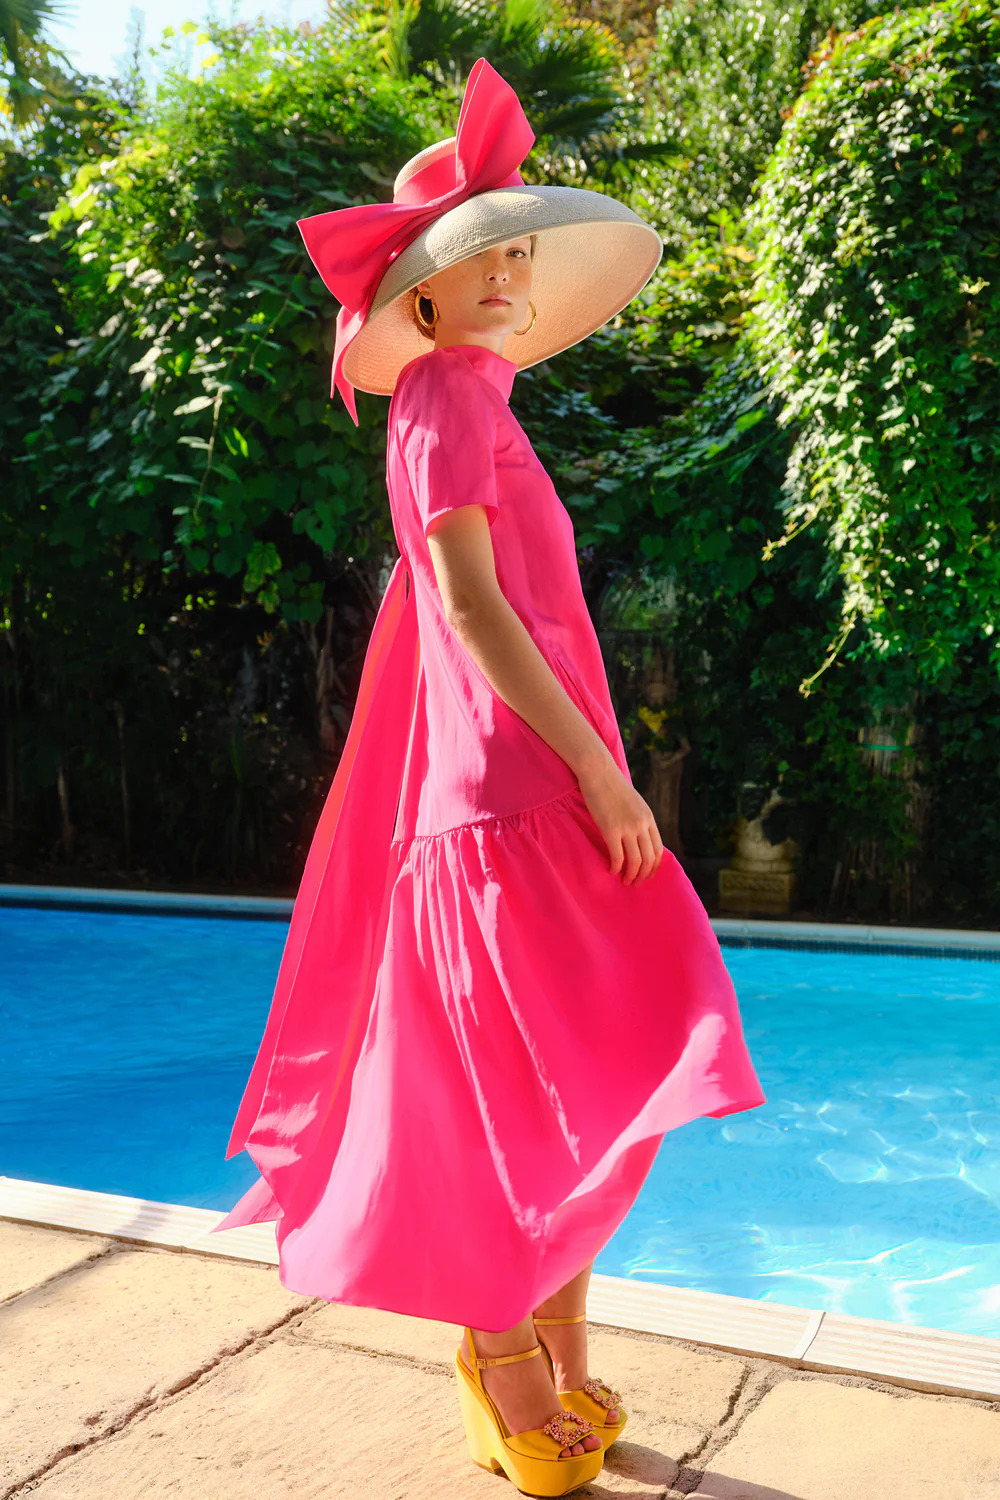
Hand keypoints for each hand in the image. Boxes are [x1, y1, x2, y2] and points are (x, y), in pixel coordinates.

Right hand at [577, 759, 664, 884]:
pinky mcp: (611, 830)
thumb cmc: (612, 787)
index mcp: (649, 818)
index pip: (658, 849)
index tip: (648, 874)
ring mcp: (627, 828)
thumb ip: (639, 820)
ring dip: (631, 875)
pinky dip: (616, 868)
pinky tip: (612, 871)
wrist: (599, 772)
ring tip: (625, 881)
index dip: (654, 866)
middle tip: (636, 883)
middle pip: (649, 858)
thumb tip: (638, 838)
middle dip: (644, 875)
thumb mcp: (634, 803)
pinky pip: (617, 856)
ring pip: (635, 861)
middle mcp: (642, 825)